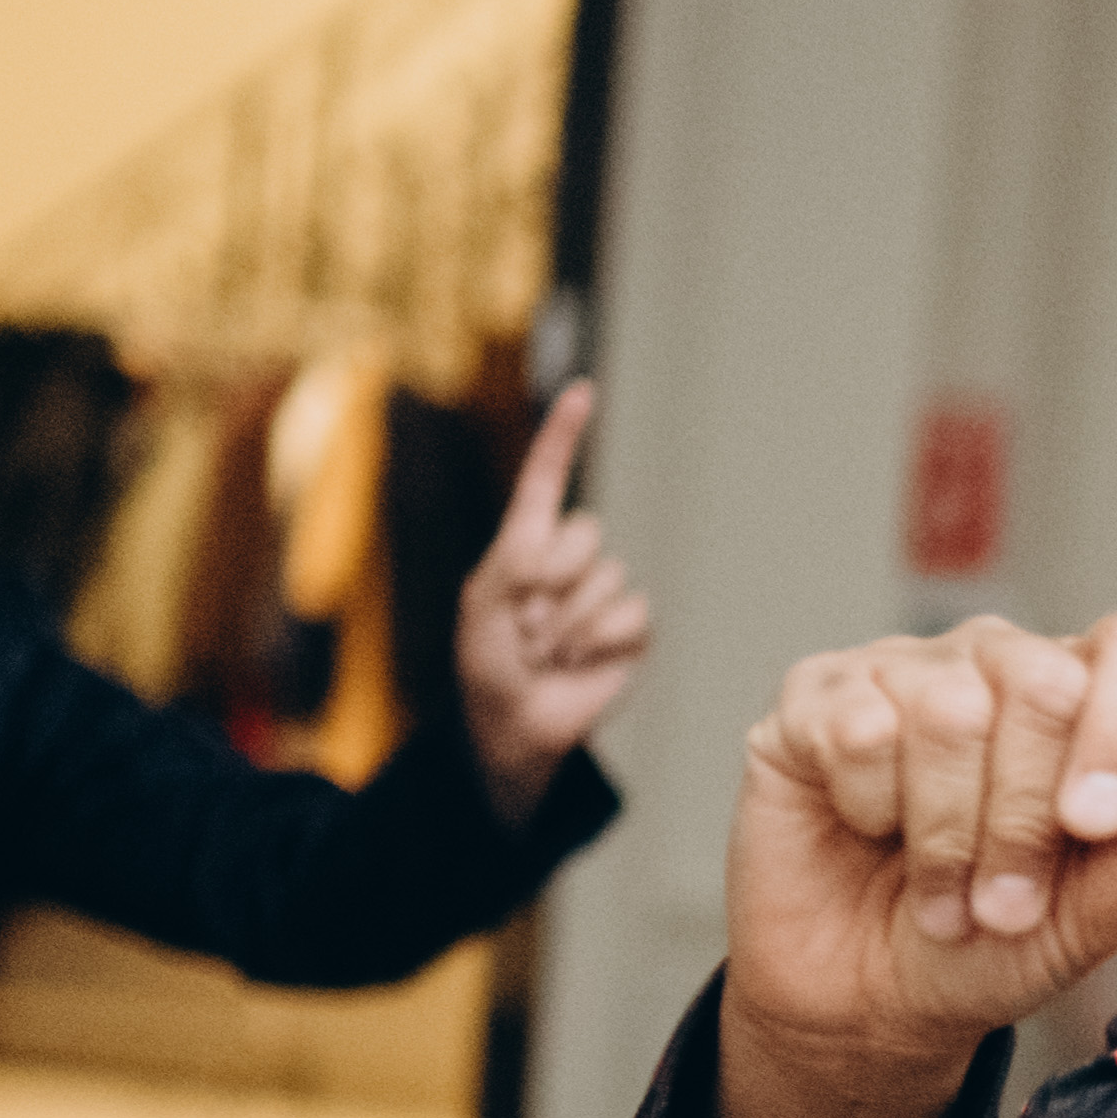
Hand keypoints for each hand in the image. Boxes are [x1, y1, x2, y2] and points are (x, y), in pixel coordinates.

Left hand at [454, 382, 650, 810]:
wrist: (516, 724)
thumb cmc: (486, 664)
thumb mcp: (482, 604)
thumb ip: (516, 562)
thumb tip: (569, 549)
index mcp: (525, 543)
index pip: (547, 478)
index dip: (563, 435)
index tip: (581, 393)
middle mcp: (570, 561)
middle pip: (585, 533)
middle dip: (552, 580)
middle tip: (527, 625)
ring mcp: (603, 594)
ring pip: (609, 577)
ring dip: (572, 621)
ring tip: (547, 651)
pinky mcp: (632, 631)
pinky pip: (634, 614)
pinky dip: (603, 639)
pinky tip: (579, 661)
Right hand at [727, 606, 1116, 1074]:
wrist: (875, 1004)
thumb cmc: (999, 946)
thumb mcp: (1103, 910)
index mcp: (1093, 697)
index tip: (1094, 826)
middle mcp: (1003, 663)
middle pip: (1045, 684)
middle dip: (1025, 822)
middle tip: (1005, 902)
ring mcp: (908, 669)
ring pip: (948, 712)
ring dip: (948, 839)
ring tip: (944, 896)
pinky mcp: (818, 695)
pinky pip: (860, 730)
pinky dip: (871, 810)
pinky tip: (869, 833)